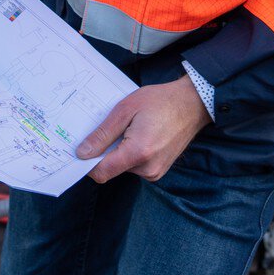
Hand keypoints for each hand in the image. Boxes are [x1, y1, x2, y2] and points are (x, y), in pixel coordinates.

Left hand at [76, 76, 210, 181]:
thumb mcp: (125, 110)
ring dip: (119, 151)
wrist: (192, 104)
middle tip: (113, 127)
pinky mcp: (159, 171)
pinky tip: (138, 134)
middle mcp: (147, 169)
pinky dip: (130, 153)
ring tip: (130, 128)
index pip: (101, 172)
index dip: (87, 162)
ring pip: (122, 167)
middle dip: (106, 151)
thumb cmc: (160, 101)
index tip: (81, 148)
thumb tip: (82, 153)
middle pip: (111, 169)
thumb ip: (103, 134)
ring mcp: (155, 172)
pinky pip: (134, 166)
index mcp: (138, 153)